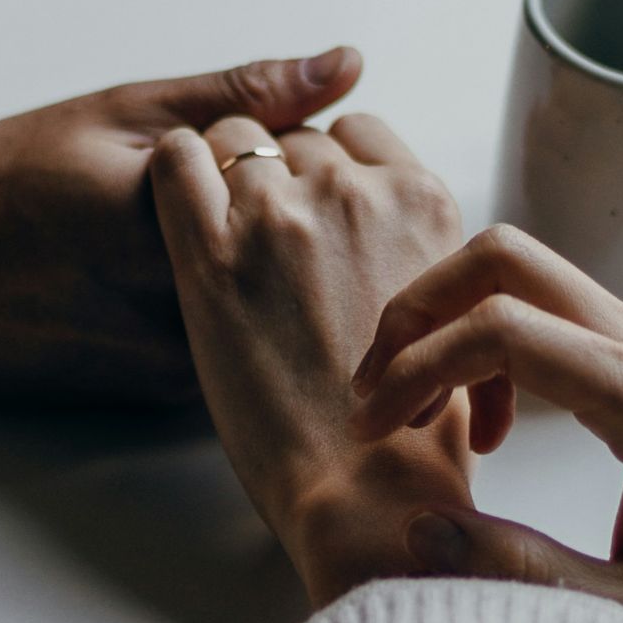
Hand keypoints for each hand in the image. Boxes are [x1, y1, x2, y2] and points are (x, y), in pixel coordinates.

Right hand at [0, 48, 363, 400]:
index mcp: (186, 227)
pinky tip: (168, 281)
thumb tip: (346, 64)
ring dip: (274, 271)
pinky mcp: (170, 398)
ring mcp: (184, 366)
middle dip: (298, 216)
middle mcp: (193, 312)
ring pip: (281, 310)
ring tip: (175, 238)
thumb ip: (242, 95)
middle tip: (232, 185)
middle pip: (308, 257)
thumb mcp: (122, 113)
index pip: (314, 185)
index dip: (298, 155)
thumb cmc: (5, 183)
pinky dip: (240, 312)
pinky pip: (243, 347)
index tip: (252, 141)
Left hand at [148, 114, 470, 605]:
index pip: (359, 132)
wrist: (366, 490)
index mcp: (423, 202)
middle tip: (263, 241)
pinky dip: (173, 170)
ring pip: (235, 137)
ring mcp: (282, 215)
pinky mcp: (211, 253)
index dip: (328, 165)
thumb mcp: (449, 311)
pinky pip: (176, 158)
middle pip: (296, 136)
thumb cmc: (412, 427)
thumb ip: (418, 250)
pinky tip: (177, 212)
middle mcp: (356, 193)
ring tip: (220, 236)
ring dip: (223, 174)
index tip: (312, 207)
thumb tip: (389, 234)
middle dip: (276, 174)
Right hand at [350, 225, 622, 622]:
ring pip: (522, 273)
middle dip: (419, 311)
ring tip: (418, 416)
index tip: (376, 430)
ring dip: (450, 324)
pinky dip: (489, 345)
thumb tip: (419, 533)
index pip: (503, 328)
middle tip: (378, 397)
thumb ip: (527, 575)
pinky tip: (488, 430)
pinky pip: (548, 312)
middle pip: (506, 257)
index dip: (417, 366)